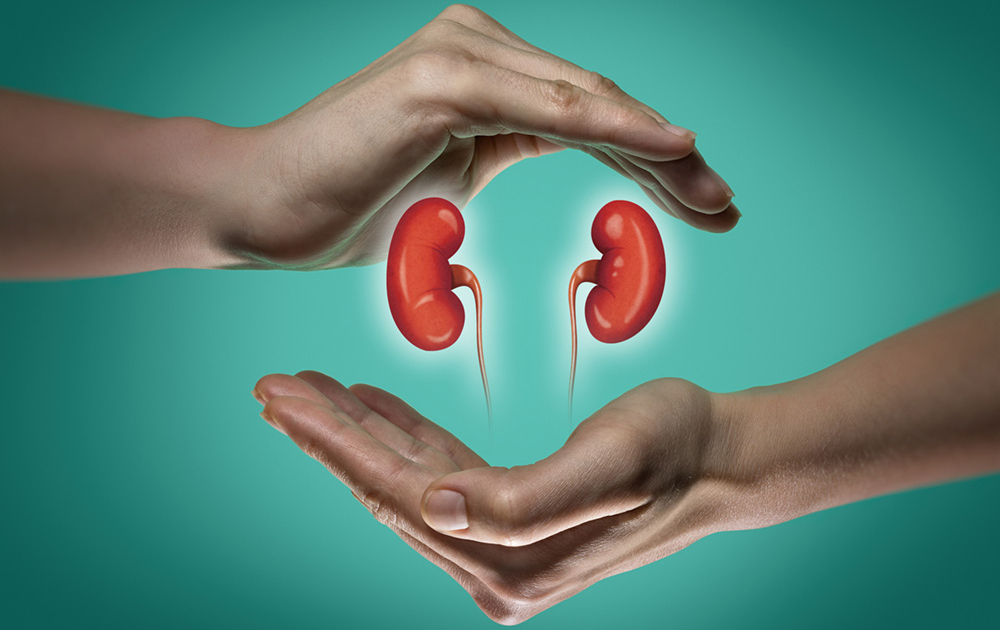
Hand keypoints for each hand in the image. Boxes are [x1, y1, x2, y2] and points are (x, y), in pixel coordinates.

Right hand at [234, 4, 738, 268]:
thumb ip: (499, 156)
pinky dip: (612, 126)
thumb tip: (543, 158)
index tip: (704, 205)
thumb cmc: (345, 207)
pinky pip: (547, 108)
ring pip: (584, 101)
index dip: (650, 160)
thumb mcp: (448, 183)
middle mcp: (479, 49)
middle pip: (599, 103)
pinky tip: (671, 147)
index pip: (587, 115)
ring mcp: (460, 55)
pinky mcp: (443, 77)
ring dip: (659, 150)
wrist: (259, 209)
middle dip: (669, 161)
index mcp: (484, 77)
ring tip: (715, 194)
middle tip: (727, 206)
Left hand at [252, 371, 733, 623]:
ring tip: (310, 391)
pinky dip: (404, 436)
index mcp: (510, 561)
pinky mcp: (511, 518)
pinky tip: (373, 406)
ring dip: (358, 434)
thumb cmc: (676, 448)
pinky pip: (442, 473)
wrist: (724, 458)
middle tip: (274, 389)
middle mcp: (496, 566)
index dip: (335, 445)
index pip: (399, 495)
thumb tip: (433, 508)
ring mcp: (502, 546)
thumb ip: (521, 500)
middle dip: (328, 438)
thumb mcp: (611, 461)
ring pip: (407, 480)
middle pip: (390, 491)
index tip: (281, 399)